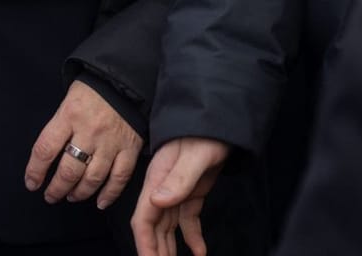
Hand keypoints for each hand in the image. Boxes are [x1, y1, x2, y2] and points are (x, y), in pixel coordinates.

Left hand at [24, 79, 143, 210]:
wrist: (123, 81)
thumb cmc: (90, 92)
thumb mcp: (66, 101)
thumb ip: (58, 127)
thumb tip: (47, 157)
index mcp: (68, 116)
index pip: (45, 149)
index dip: (35, 171)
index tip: (32, 183)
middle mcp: (89, 131)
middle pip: (69, 170)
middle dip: (57, 188)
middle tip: (51, 196)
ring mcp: (111, 142)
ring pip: (93, 178)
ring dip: (80, 193)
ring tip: (71, 197)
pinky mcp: (130, 148)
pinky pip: (120, 177)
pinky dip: (110, 193)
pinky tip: (100, 202)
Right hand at [130, 137, 229, 255]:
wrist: (217, 119)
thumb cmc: (205, 133)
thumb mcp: (195, 155)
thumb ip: (178, 179)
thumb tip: (156, 202)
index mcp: (156, 181)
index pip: (144, 220)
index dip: (145, 244)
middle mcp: (161, 189)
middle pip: (153, 228)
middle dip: (155, 251)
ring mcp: (175, 191)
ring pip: (168, 228)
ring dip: (170, 249)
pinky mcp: (192, 191)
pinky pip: (188, 220)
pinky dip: (192, 237)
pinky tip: (199, 252)